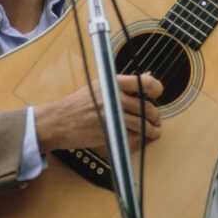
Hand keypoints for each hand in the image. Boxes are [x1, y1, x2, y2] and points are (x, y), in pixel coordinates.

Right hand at [34, 73, 162, 154]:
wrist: (59, 121)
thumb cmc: (78, 102)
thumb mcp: (100, 85)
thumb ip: (123, 83)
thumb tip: (147, 78)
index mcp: (113, 83)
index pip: (144, 83)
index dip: (156, 88)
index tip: (158, 93)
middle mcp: (114, 98)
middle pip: (146, 107)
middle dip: (155, 116)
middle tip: (156, 119)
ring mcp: (112, 117)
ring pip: (142, 124)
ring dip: (152, 130)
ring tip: (153, 131)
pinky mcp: (110, 134)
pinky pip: (132, 138)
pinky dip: (139, 140)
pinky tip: (140, 138)